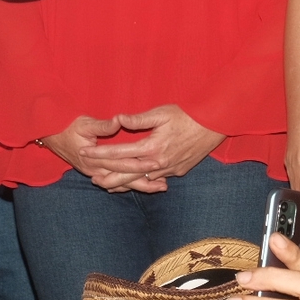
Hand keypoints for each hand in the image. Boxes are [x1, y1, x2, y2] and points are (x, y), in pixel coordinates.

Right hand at [38, 114, 165, 192]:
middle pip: (124, 179)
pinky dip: (128, 186)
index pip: (121, 163)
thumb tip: (119, 121)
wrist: (50, 136)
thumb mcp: (84, 122)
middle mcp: (95, 169)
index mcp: (94, 157)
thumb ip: (102, 125)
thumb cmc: (66, 126)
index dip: (140, 164)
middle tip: (164, 184)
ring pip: (121, 184)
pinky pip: (114, 183)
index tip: (156, 163)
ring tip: (159, 187)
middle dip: (145, 182)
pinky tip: (141, 186)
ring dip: (140, 186)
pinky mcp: (94, 173)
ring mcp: (94, 173)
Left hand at [79, 104, 223, 190]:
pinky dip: (142, 183)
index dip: (100, 153)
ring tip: (107, 186)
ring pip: (141, 180)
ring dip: (123, 184)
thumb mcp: (161, 113)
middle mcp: (159, 162)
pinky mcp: (177, 171)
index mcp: (152, 147)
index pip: (119, 153)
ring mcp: (169, 169)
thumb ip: (138, 120)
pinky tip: (134, 184)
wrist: (215, 125)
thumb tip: (117, 119)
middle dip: (108, 177)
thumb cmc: (186, 115)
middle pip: (127, 174)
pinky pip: (155, 180)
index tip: (85, 152)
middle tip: (91, 178)